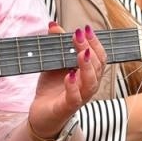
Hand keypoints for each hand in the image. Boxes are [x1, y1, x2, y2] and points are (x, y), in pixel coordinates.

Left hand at [28, 24, 104, 140]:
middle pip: (97, 67)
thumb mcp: (53, 63)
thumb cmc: (52, 89)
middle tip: (79, 35)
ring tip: (81, 53)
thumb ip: (56, 45)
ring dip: (87, 67)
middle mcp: (88, 85)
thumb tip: (53, 25)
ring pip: (91, 83)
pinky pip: (74, 98)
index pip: (99, 57)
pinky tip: (69, 75)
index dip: (95, 42)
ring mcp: (79, 98)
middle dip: (90, 49)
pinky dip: (72, 87)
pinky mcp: (67, 108)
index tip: (86, 29)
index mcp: (88, 74)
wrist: (41, 115)